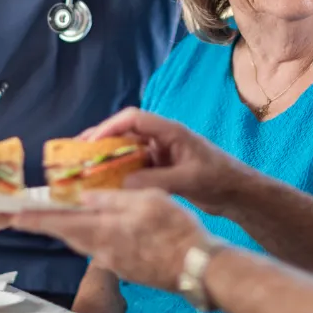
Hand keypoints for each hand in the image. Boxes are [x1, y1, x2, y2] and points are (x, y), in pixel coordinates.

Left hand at [12, 188, 205, 289]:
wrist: (198, 268)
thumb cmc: (176, 230)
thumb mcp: (147, 200)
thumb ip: (114, 199)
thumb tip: (86, 197)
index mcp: (104, 232)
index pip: (60, 224)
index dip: (36, 220)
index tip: (14, 217)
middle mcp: (103, 252)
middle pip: (72, 235)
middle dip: (55, 223)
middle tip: (39, 213)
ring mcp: (116, 265)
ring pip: (88, 243)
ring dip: (77, 230)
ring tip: (72, 217)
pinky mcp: (129, 270)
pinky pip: (105, 251)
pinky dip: (99, 238)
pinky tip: (109, 229)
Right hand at [80, 108, 254, 215]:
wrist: (238, 194)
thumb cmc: (219, 179)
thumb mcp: (188, 180)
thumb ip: (156, 181)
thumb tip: (121, 184)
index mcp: (170, 131)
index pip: (133, 119)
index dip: (109, 127)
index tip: (89, 143)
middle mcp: (162, 138)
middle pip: (124, 131)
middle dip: (100, 141)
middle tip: (74, 154)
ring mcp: (161, 153)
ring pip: (126, 149)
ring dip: (106, 157)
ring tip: (82, 168)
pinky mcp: (160, 168)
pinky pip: (133, 166)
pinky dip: (117, 172)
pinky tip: (102, 184)